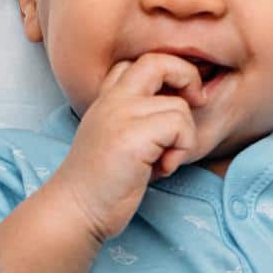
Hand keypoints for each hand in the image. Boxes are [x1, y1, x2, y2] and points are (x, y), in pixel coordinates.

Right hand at [49, 54, 217, 244]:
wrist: (76, 210)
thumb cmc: (101, 185)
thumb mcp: (117, 140)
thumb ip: (138, 119)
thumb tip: (183, 106)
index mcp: (106, 100)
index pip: (137, 63)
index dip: (165, 72)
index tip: (176, 98)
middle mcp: (112, 101)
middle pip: (158, 61)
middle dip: (187, 76)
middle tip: (196, 103)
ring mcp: (121, 115)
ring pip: (180, 107)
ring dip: (183, 138)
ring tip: (162, 161)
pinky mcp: (133, 137)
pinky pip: (180, 127)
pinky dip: (181, 151)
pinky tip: (161, 170)